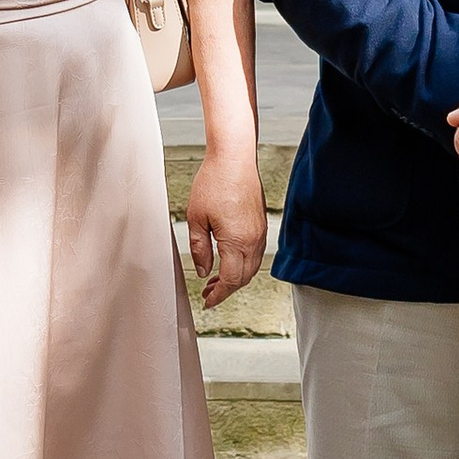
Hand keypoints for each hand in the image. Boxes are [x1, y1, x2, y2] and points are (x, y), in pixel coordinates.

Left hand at [185, 144, 268, 305]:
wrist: (234, 158)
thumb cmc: (214, 182)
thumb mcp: (196, 218)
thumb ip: (199, 249)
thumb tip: (203, 270)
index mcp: (237, 241)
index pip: (231, 280)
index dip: (219, 294)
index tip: (208, 301)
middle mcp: (254, 240)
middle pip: (244, 277)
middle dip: (227, 289)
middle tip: (208, 293)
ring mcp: (260, 232)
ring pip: (252, 266)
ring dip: (236, 277)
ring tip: (215, 279)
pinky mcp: (261, 224)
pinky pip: (255, 253)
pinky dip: (243, 263)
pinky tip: (229, 260)